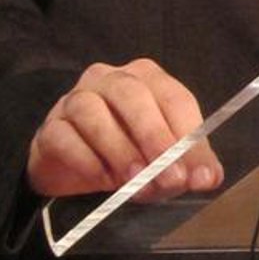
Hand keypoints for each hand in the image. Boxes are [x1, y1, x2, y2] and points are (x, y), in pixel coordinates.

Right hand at [26, 58, 220, 201]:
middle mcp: (109, 79)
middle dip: (155, 137)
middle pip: (132, 95)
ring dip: (119, 149)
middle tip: (170, 179)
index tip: (200, 176)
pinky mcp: (50, 127)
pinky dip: (85, 159)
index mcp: (146, 78)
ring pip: (93, 112)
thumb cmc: (124, 149)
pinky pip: (64, 136)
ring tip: (137, 181)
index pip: (173, 98)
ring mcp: (75, 99)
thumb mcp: (161, 154)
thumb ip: (186, 161)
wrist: (70, 164)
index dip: (189, 137)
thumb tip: (208, 178)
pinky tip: (103, 180)